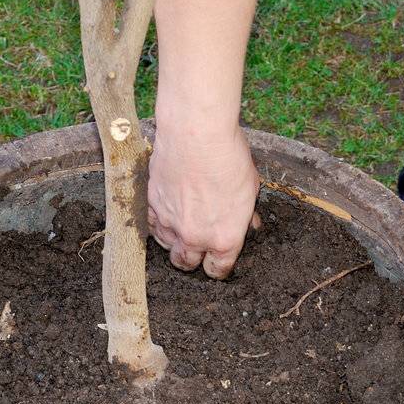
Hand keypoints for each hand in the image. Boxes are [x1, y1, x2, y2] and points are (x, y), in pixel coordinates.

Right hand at [148, 123, 259, 279]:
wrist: (196, 134)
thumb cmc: (228, 156)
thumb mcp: (250, 187)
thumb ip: (246, 213)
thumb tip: (249, 224)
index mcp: (224, 238)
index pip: (217, 269)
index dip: (218, 266)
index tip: (217, 259)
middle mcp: (195, 237)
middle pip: (187, 264)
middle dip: (193, 259)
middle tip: (197, 246)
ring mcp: (170, 224)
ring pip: (167, 247)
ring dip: (174, 242)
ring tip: (181, 228)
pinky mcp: (152, 206)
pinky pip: (153, 226)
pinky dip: (159, 225)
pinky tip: (167, 214)